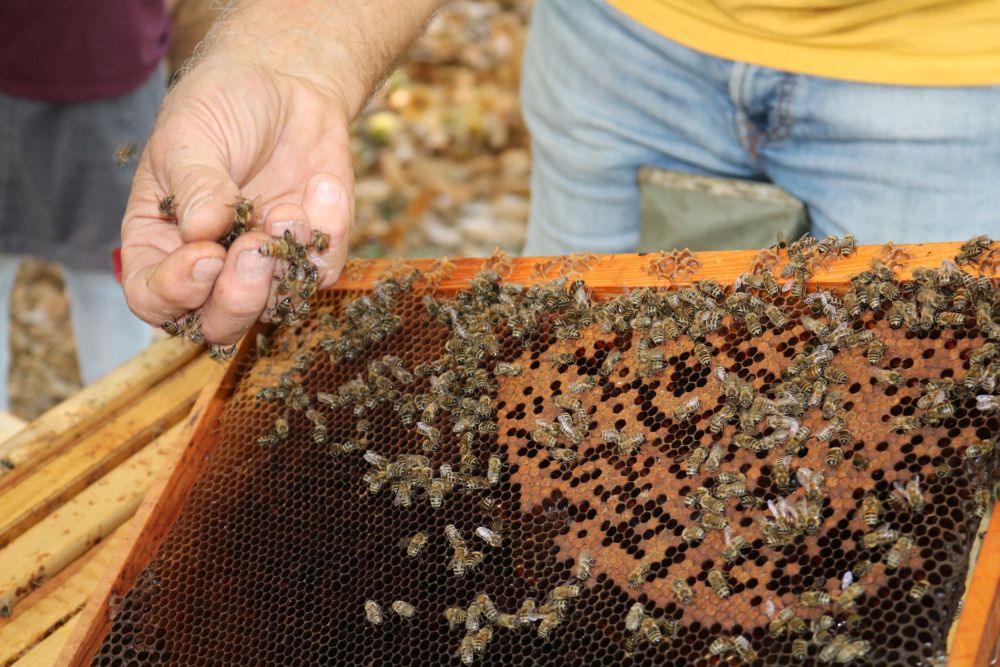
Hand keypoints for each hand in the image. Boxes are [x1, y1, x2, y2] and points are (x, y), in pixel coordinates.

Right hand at [121, 56, 353, 343]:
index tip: (205, 255)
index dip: (176, 293)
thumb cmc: (219, 108)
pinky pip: (323, 269)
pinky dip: (327, 234)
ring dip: (285, 266)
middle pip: (219, 323)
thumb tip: (200, 233)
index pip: (153, 298)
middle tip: (254, 249)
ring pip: (274, 307)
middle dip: (239, 297)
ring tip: (288, 210)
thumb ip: (194, 187)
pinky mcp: (310, 252)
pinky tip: (322, 184)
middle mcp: (211, 267)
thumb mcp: (189, 137)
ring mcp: (264, 264)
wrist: (283, 82)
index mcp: (159, 244)